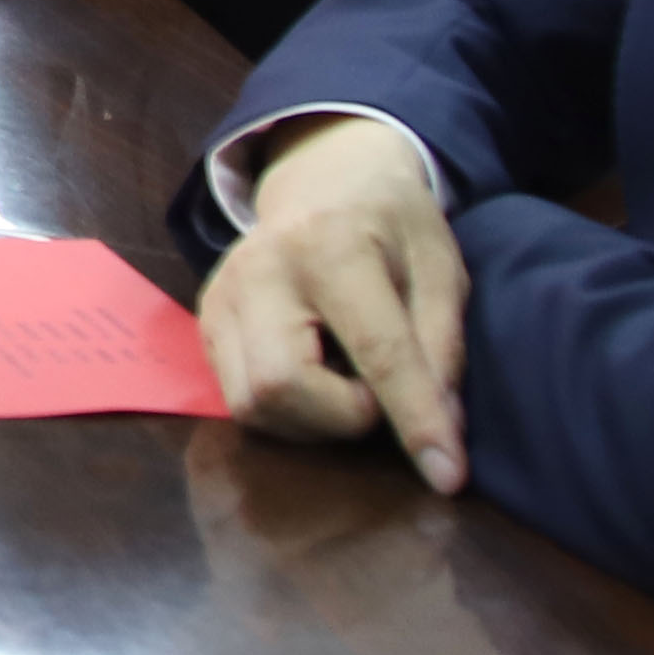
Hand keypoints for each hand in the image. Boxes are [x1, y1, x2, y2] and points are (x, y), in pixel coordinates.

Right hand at [195, 116, 469, 493]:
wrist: (323, 177)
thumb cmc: (394, 223)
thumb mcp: (441, 269)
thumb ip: (442, 347)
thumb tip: (440, 434)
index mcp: (331, 244)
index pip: (376, 352)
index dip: (415, 419)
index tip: (447, 477)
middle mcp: (260, 271)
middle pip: (281, 386)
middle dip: (342, 416)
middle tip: (378, 391)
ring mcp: (221, 298)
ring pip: (252, 405)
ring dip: (314, 419)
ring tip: (347, 380)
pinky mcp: (205, 324)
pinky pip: (240, 401)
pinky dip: (289, 410)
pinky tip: (315, 374)